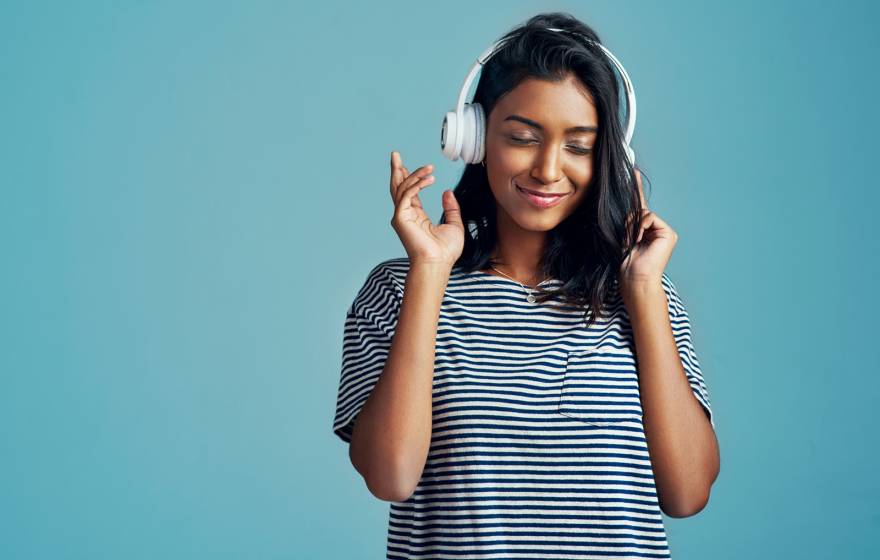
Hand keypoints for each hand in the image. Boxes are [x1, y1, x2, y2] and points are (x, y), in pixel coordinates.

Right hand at [389, 151, 463, 266]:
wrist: (438, 263)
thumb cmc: (446, 251)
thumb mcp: (454, 224)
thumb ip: (451, 208)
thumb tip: (447, 192)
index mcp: (416, 217)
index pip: (409, 193)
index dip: (410, 177)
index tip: (411, 165)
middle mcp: (406, 215)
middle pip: (398, 187)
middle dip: (396, 170)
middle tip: (395, 154)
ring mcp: (401, 216)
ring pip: (402, 188)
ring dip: (413, 174)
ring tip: (429, 167)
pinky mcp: (400, 218)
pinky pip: (406, 195)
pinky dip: (417, 184)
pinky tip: (429, 179)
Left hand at [619, 169, 676, 289]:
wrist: (634, 278)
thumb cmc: (625, 263)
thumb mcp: (622, 236)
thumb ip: (627, 221)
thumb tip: (628, 207)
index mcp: (644, 230)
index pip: (639, 206)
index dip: (636, 187)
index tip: (634, 171)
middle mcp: (656, 229)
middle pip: (638, 210)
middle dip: (628, 223)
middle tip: (626, 239)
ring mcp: (664, 231)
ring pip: (642, 213)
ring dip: (632, 227)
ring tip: (631, 242)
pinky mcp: (669, 233)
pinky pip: (649, 218)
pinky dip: (640, 227)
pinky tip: (638, 240)